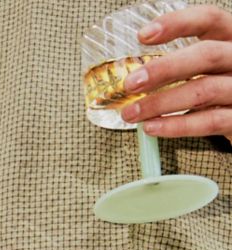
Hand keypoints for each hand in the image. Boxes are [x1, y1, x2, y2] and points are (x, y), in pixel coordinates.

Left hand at [121, 5, 231, 140]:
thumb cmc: (222, 84)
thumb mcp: (212, 64)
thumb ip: (184, 63)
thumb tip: (136, 76)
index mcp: (231, 39)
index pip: (209, 20)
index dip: (177, 24)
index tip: (143, 35)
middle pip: (207, 54)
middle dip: (165, 68)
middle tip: (131, 83)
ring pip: (204, 90)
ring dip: (161, 102)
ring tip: (132, 113)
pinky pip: (209, 121)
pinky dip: (177, 125)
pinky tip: (152, 126)